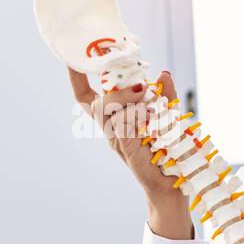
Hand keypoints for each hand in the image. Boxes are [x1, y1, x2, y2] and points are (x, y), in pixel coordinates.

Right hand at [67, 65, 182, 204]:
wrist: (172, 186)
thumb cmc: (168, 153)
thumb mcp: (168, 118)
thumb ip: (165, 96)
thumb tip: (163, 73)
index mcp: (115, 120)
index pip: (87, 97)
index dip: (77, 78)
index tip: (71, 58)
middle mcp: (111, 130)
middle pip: (95, 101)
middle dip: (111, 84)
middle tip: (139, 81)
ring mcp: (116, 140)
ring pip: (104, 109)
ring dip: (124, 96)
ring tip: (145, 93)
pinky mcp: (126, 148)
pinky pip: (120, 124)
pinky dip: (132, 113)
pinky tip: (147, 112)